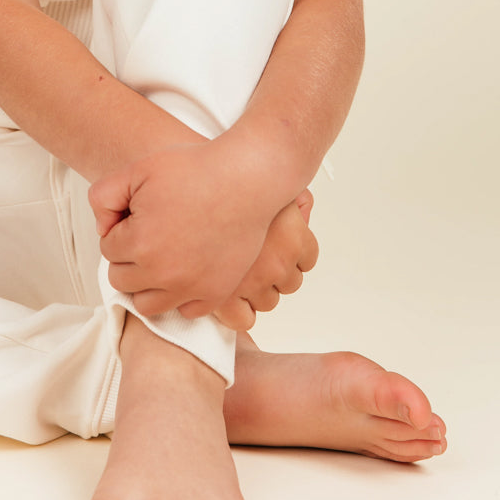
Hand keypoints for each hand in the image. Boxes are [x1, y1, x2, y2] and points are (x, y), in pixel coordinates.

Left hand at [89, 140, 280, 319]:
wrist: (247, 178)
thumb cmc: (194, 169)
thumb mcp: (137, 169)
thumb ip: (103, 197)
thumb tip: (103, 231)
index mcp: (139, 243)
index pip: (108, 249)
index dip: (121, 228)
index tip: (140, 212)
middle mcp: (163, 273)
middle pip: (122, 280)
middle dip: (129, 257)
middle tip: (151, 231)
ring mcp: (192, 287)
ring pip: (147, 304)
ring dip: (148, 282)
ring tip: (163, 254)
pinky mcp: (216, 293)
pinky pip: (185, 311)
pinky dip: (181, 295)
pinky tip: (187, 269)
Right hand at [209, 188, 318, 329]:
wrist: (191, 186)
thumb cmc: (227, 180)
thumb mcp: (274, 184)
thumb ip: (296, 201)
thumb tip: (304, 209)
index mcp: (293, 236)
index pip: (308, 259)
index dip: (294, 251)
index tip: (278, 244)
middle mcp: (276, 262)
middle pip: (290, 282)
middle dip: (275, 270)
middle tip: (256, 255)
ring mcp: (250, 282)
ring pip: (268, 301)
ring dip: (256, 289)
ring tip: (238, 269)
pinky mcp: (222, 298)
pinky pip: (243, 319)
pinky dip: (238, 311)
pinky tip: (228, 293)